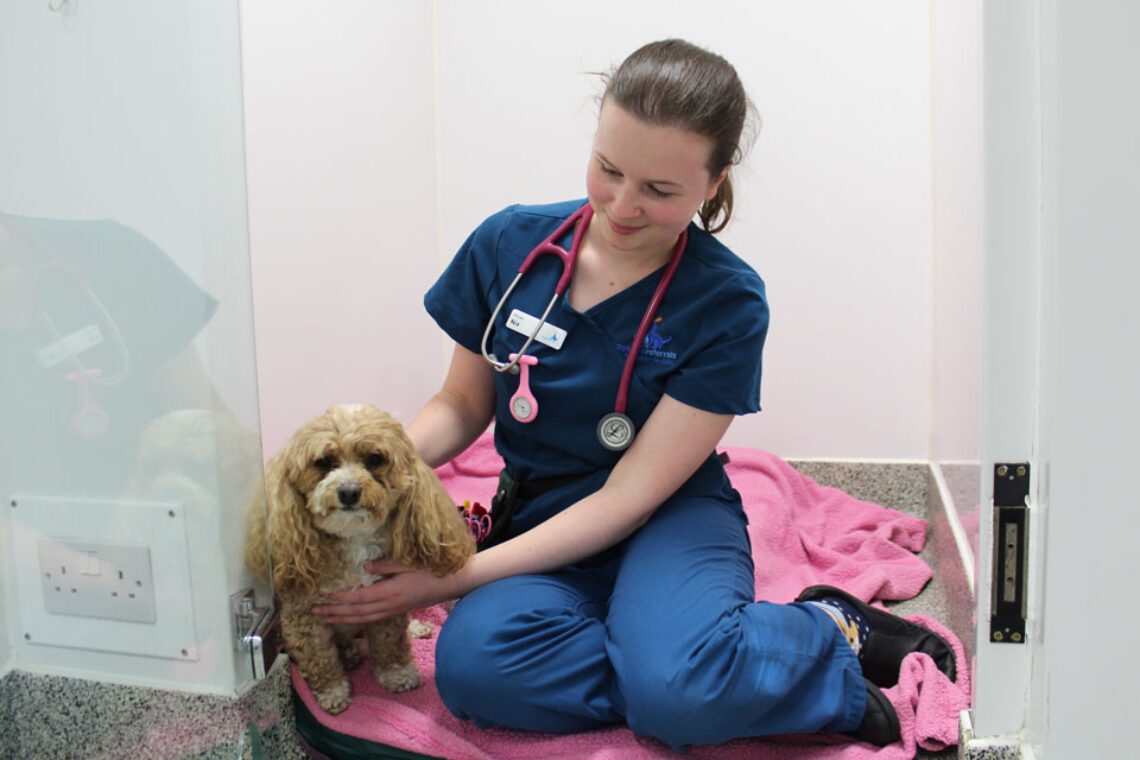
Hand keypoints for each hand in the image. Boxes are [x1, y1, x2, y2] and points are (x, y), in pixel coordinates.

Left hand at [312, 559, 463, 624]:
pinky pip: (371, 619)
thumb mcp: (408, 563)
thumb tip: (364, 566)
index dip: (340, 598)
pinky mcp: (396, 611)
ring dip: (342, 619)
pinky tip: (348, 618)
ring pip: (362, 619)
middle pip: (356, 613)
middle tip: (313, 611)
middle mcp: (389, 606)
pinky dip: (356, 620)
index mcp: (391, 592)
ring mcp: (392, 611)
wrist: (451, 584)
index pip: (359, 598)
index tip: (323, 595)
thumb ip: (385, 565)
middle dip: (334, 613)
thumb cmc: (431, 570)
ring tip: (324, 618)